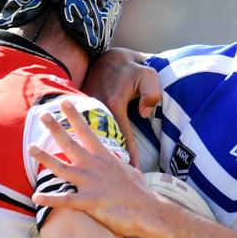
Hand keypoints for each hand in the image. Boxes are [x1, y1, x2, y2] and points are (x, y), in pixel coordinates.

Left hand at [29, 100, 157, 235]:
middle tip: (43, 114)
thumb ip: (119, 165)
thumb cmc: (140, 193)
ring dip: (45, 157)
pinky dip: (49, 199)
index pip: (87, 132)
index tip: (64, 103)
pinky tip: (35, 197)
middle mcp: (94, 166)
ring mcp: (90, 183)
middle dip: (55, 128)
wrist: (147, 211)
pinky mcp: (89, 202)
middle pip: (70, 143)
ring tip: (30, 147)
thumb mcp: (130, 172)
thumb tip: (121, 163)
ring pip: (61, 168)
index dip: (74, 116)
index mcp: (105, 157)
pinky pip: (65, 200)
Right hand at [82, 48, 161, 167]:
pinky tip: (95, 157)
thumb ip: (151, 95)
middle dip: (112, 160)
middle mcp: (98, 109)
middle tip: (118, 179)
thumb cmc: (132, 69)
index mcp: (114, 103)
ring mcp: (89, 111)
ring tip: (104, 174)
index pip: (123, 134)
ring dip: (98, 154)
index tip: (134, 169)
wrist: (109, 58)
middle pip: (105, 140)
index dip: (129, 153)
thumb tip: (143, 115)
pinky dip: (92, 144)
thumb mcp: (148, 76)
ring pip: (93, 138)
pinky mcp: (85, 111)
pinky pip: (90, 132)